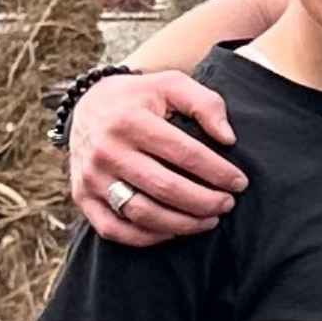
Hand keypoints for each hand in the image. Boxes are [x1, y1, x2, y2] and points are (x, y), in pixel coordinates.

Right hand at [70, 68, 242, 246]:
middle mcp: (106, 150)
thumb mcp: (171, 83)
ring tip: (209, 220)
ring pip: (142, 213)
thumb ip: (205, 103)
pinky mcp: (81, 197)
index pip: (184, 153)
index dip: (218, 171)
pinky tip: (174, 231)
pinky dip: (147, 237)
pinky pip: (114, 229)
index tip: (240, 182)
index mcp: (130, 120)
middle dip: (205, 201)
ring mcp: (91, 177)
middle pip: (165, 188)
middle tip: (228, 204)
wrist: (86, 104)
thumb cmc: (139, 97)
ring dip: (182, 224)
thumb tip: (228, 139)